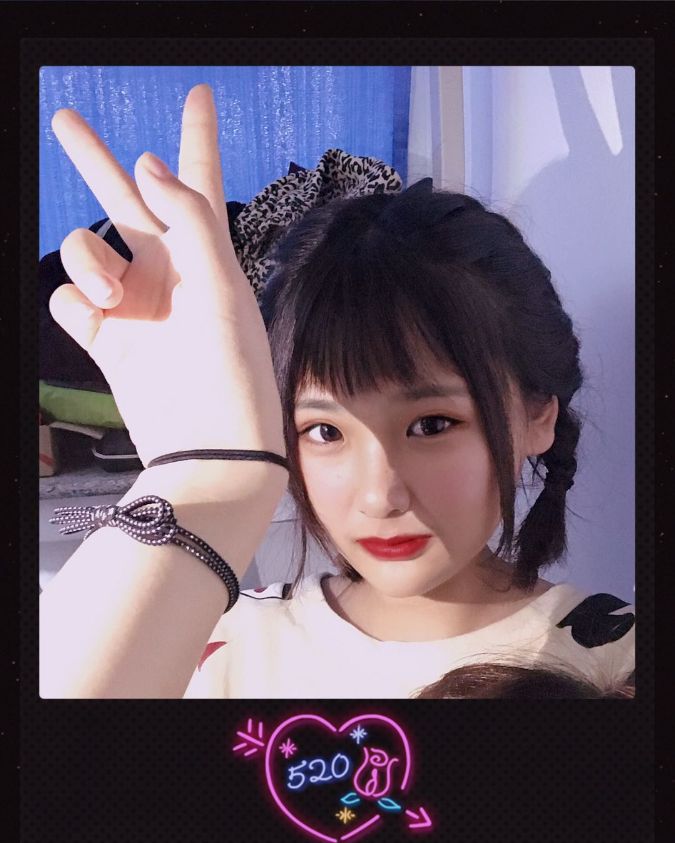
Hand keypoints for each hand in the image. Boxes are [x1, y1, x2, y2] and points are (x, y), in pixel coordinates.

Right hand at [49, 84, 283, 465]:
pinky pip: (70, 300)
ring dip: (87, 260)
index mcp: (205, 252)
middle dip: (96, 160)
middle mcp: (168, 272)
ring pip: (86, 249)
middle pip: (125, 199)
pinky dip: (77, 301)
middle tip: (65, 117)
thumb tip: (147, 163)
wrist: (209, 447)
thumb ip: (189, 215)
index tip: (199, 93)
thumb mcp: (222, 285)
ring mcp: (135, 305)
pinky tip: (102, 316)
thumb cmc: (230, 369)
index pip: (198, 180)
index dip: (197, 136)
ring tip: (115, 296)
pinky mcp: (109, 339)